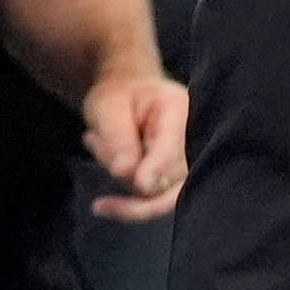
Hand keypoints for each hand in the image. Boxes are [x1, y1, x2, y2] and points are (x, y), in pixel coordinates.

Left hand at [82, 67, 186, 216]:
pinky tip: (102, 147)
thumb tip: (127, 173)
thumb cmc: (118, 94)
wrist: (126, 93)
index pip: (174, 148)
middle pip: (172, 181)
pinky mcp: (173, 178)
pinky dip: (122, 179)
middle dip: (129, 179)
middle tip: (99, 191)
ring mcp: (185, 162)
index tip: (142, 184)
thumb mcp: (108, 106)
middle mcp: (191, 140)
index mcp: (179, 112)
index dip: (159, 168)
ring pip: (155, 192)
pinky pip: (148, 196)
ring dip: (119, 172)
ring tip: (97, 138)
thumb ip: (118, 137)